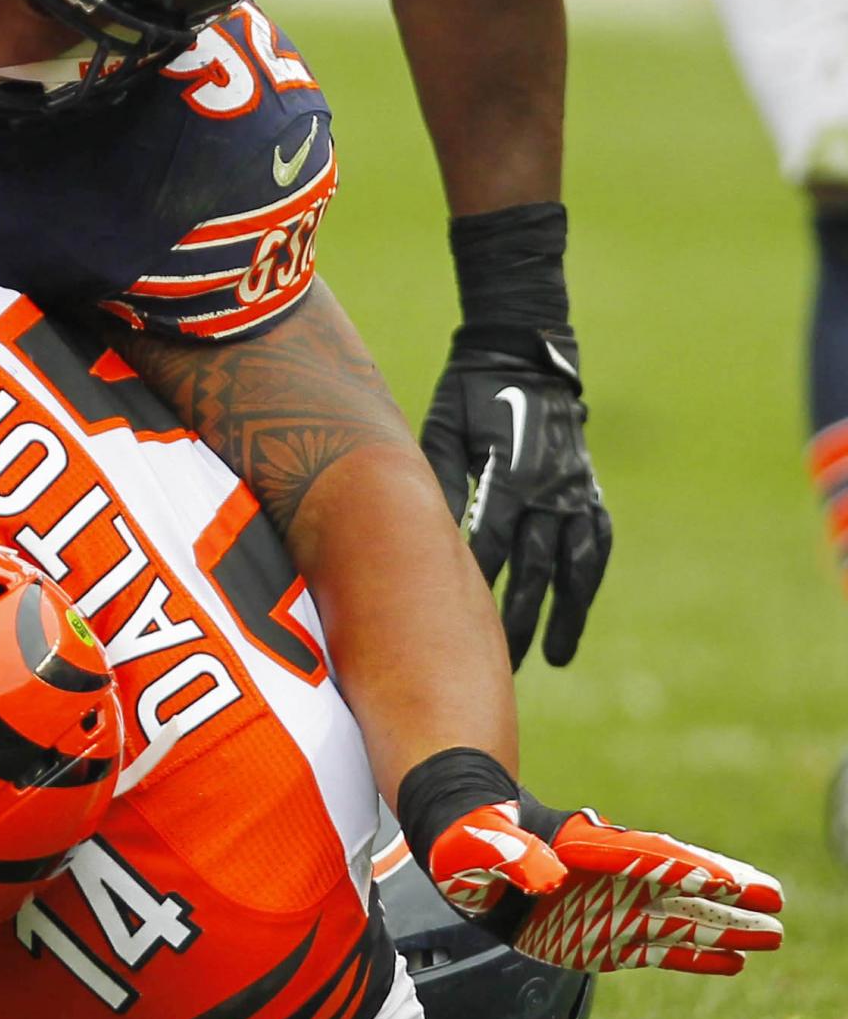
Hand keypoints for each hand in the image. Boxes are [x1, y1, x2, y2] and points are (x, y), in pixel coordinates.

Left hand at [421, 323, 609, 665]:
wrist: (521, 352)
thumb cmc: (466, 394)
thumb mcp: (441, 431)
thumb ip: (437, 484)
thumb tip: (423, 537)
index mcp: (510, 476)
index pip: (490, 543)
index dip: (474, 585)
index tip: (456, 627)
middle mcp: (550, 489)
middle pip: (535, 567)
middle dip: (519, 618)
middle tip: (502, 666)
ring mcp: (575, 491)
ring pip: (576, 564)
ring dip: (566, 613)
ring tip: (554, 658)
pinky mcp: (587, 489)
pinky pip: (595, 541)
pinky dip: (588, 577)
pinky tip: (576, 610)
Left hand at [425, 803, 784, 974]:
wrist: (466, 855)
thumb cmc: (470, 840)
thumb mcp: (479, 843)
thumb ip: (513, 856)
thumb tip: (547, 879)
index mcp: (583, 848)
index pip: (643, 857)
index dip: (683, 868)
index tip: (725, 880)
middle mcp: (610, 878)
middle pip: (679, 884)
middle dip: (726, 893)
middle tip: (776, 899)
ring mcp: (612, 908)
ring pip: (680, 920)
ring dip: (724, 930)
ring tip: (773, 935)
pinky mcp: (605, 938)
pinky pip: (659, 949)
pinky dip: (693, 957)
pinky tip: (734, 964)